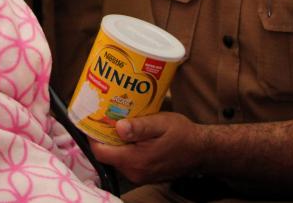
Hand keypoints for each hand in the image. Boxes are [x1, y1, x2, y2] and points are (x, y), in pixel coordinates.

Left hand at [89, 112, 206, 185]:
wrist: (202, 150)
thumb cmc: (182, 134)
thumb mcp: (161, 124)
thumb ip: (139, 127)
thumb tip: (118, 127)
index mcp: (135, 160)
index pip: (100, 152)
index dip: (92, 136)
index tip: (91, 119)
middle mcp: (134, 172)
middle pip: (106, 155)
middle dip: (102, 136)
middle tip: (102, 116)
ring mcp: (139, 175)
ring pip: (115, 158)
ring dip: (113, 142)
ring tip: (115, 122)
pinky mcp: (143, 174)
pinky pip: (125, 161)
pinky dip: (123, 148)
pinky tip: (128, 133)